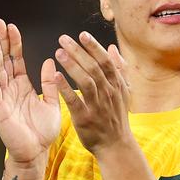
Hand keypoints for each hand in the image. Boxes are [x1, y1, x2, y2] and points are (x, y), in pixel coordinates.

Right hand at [0, 19, 60, 165]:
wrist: (36, 153)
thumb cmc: (42, 131)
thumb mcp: (52, 103)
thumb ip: (49, 84)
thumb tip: (49, 62)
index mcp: (23, 87)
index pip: (16, 60)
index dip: (14, 44)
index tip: (12, 27)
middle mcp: (10, 89)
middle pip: (4, 60)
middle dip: (1, 42)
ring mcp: (3, 98)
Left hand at [53, 31, 131, 156]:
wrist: (115, 145)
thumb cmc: (117, 116)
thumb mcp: (124, 92)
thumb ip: (119, 69)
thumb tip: (112, 48)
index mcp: (117, 85)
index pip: (106, 61)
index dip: (94, 47)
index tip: (82, 34)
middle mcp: (108, 93)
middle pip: (94, 67)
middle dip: (79, 51)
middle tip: (63, 39)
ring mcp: (97, 105)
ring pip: (85, 81)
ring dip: (72, 65)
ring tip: (59, 52)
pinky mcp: (85, 118)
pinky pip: (74, 100)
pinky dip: (66, 88)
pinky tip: (56, 76)